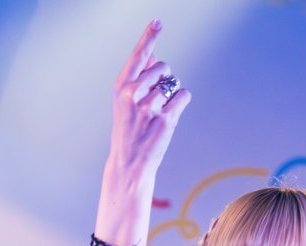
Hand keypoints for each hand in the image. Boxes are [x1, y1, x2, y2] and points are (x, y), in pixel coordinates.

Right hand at [96, 20, 190, 245]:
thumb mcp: (125, 102)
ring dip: (172, 94)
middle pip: (162, 67)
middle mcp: (133, 94)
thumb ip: (138, 78)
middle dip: (165, 78)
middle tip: (156, 98)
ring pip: (173, 83)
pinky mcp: (166, 119)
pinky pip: (183, 96)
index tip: (158, 22)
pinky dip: (181, 102)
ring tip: (160, 111)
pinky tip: (171, 114)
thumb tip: (153, 56)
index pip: (137, 56)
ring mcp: (149, 107)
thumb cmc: (128, 130)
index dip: (148, 37)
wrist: (129, 164)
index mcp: (121, 87)